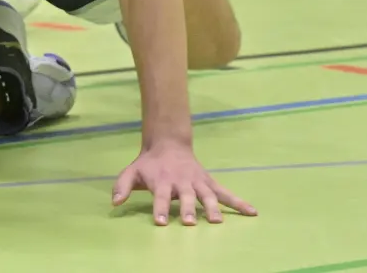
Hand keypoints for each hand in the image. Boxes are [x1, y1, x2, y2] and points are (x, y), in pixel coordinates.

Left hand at [113, 142, 256, 225]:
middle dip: (188, 209)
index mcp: (162, 181)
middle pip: (186, 197)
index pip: (161, 197)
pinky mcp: (209, 182)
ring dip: (212, 208)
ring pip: (207, 195)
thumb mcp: (131, 172)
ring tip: (217, 222)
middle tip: (190, 223)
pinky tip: (252, 212)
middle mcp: (181, 182)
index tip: (161, 222)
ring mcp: (197, 182)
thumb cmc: (148, 164)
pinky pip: (226, 193)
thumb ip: (122, 186)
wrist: (168, 144)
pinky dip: (239, 202)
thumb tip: (114, 203)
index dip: (161, 208)